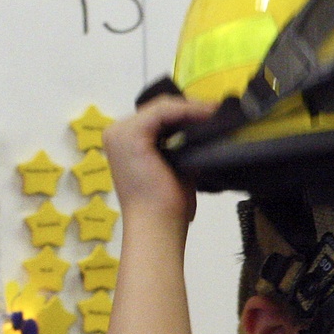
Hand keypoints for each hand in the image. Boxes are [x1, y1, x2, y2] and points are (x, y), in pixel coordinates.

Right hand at [105, 95, 216, 223]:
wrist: (157, 225)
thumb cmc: (165, 206)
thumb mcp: (175, 166)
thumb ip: (182, 146)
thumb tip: (206, 129)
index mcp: (124, 141)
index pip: (157, 116)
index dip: (186, 112)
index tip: (213, 113)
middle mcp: (116, 133)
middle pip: (159, 109)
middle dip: (190, 108)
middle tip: (218, 110)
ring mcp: (120, 132)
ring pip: (163, 107)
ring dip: (192, 108)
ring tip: (217, 112)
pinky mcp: (131, 134)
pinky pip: (164, 112)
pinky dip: (188, 111)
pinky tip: (207, 115)